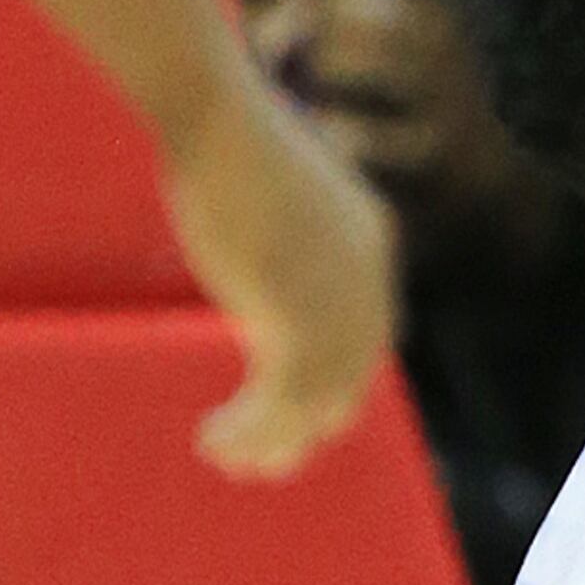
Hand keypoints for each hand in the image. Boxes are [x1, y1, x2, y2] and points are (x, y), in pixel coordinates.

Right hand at [160, 69, 396, 479]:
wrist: (224, 124)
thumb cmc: (229, 139)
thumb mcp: (276, 191)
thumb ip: (284, 234)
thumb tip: (255, 250)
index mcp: (371, 245)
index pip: (368, 332)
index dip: (336, 375)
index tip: (299, 406)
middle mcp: (368, 284)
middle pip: (351, 377)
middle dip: (309, 422)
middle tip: (269, 457)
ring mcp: (338, 309)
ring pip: (315, 403)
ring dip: (271, 439)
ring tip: (231, 460)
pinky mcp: (299, 326)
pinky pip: (281, 403)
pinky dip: (251, 431)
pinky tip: (214, 442)